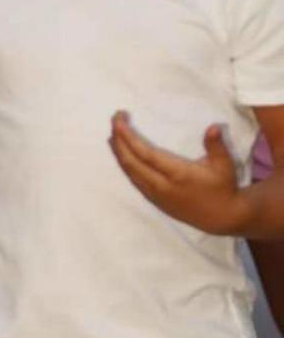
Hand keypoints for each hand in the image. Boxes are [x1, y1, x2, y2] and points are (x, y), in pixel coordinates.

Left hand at [109, 111, 249, 234]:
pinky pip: (133, 179)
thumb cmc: (223, 188)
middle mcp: (161, 185)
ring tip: (113, 134)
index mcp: (177, 174)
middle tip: (115, 119)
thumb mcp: (224, 166)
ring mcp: (155, 194)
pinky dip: (124, 164)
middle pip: (131, 161)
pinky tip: (121, 155)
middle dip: (119, 139)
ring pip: (129, 171)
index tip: (119, 119)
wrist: (221, 218)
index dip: (128, 136)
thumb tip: (214, 127)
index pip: (145, 153)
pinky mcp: (153, 199)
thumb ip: (216, 146)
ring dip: (118, 151)